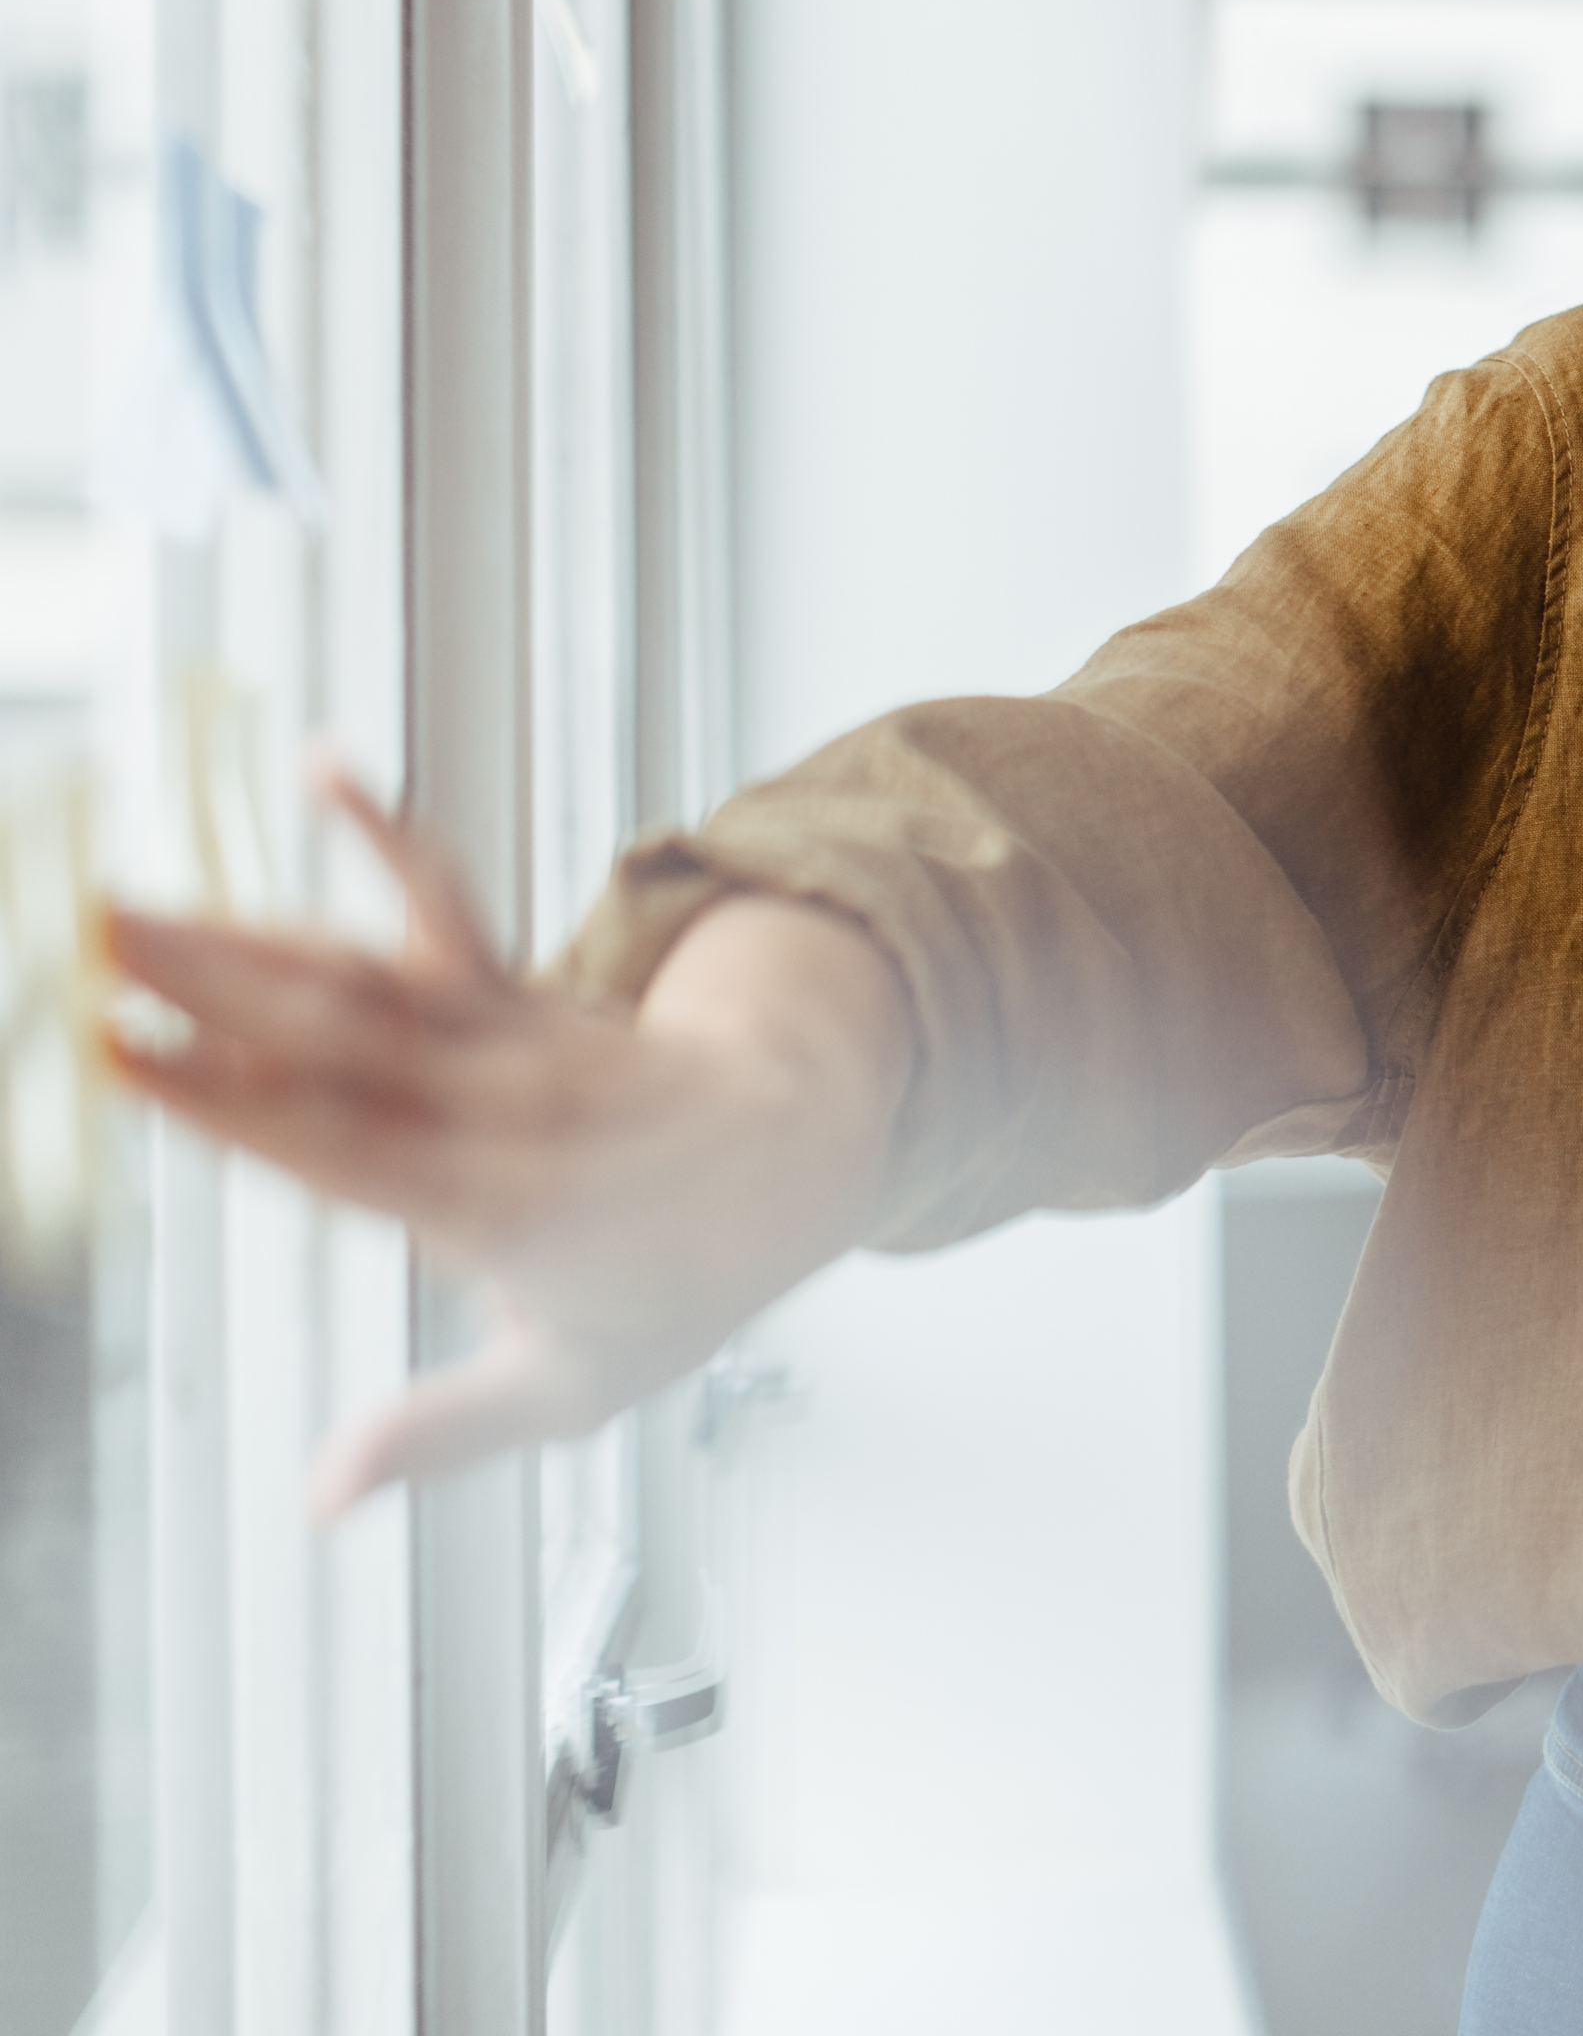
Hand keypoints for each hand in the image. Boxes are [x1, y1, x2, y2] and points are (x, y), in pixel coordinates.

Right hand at [104, 762, 909, 1511]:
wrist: (810, 1144)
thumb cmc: (682, 1275)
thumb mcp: (575, 1386)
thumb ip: (440, 1433)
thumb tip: (317, 1499)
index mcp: (493, 1204)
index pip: (335, 1146)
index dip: (226, 1099)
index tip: (124, 1053)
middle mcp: (495, 1100)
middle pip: (331, 1036)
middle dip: (204, 987)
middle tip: (88, 940)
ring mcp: (510, 1031)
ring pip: (363, 972)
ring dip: (243, 931)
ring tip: (125, 894)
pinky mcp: (521, 987)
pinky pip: (444, 903)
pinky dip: (384, 833)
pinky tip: (321, 768)